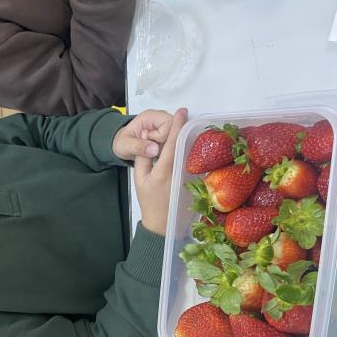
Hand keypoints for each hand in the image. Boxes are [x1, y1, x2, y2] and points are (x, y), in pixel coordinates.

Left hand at [112, 109, 174, 161]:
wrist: (122, 146)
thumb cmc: (123, 142)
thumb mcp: (125, 145)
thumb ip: (137, 146)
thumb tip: (154, 149)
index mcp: (150, 116)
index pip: (168, 123)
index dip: (161, 136)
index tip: (149, 141)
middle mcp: (161, 119)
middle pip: (177, 130)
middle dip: (166, 143)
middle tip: (152, 147)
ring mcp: (167, 126)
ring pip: (178, 137)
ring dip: (168, 147)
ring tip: (154, 150)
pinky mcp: (169, 135)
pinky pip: (176, 142)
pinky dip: (169, 150)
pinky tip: (158, 151)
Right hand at [133, 108, 187, 235]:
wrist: (162, 224)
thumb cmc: (148, 200)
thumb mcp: (139, 178)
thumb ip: (142, 157)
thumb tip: (147, 137)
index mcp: (163, 171)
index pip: (172, 143)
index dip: (177, 126)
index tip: (181, 111)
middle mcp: (179, 172)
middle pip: (186, 145)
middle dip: (185, 129)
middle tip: (186, 116)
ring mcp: (191, 178)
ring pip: (193, 153)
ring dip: (192, 139)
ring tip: (191, 127)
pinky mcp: (197, 182)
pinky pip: (197, 162)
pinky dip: (196, 152)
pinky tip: (195, 146)